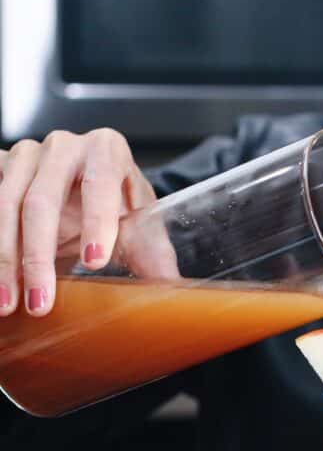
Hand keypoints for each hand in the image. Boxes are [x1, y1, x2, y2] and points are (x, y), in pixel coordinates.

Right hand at [0, 128, 156, 316]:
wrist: (88, 192)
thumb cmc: (118, 207)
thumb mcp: (142, 229)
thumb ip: (156, 259)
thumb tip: (177, 294)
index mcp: (106, 150)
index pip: (101, 181)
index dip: (97, 221)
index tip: (94, 262)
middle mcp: (63, 146)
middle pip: (41, 200)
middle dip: (37, 258)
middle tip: (41, 304)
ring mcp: (25, 155)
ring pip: (5, 206)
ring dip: (5, 260)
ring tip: (8, 304)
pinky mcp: (0, 169)